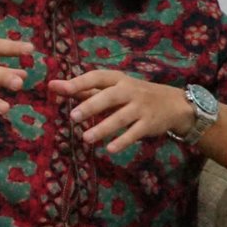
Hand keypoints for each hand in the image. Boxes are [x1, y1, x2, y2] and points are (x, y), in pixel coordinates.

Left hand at [50, 70, 192, 152]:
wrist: (173, 104)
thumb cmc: (132, 95)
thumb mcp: (112, 88)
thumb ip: (84, 89)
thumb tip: (53, 86)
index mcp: (117, 79)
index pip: (96, 77)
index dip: (78, 82)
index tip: (58, 87)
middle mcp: (130, 91)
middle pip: (109, 97)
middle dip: (91, 106)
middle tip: (73, 116)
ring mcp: (141, 107)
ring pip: (121, 117)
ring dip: (104, 128)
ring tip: (86, 138)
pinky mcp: (150, 124)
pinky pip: (135, 133)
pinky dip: (123, 141)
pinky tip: (110, 149)